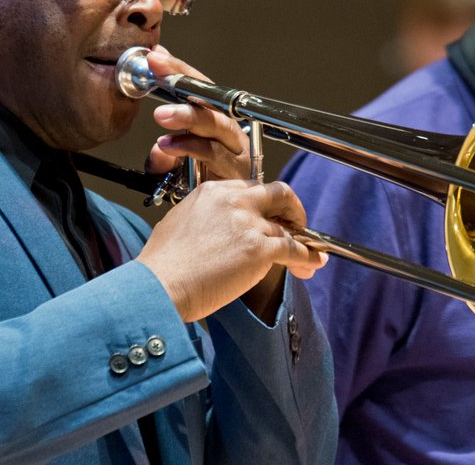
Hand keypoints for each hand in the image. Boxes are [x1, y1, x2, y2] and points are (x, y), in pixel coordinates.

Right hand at [135, 179, 326, 322]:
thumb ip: (205, 217)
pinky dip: (308, 257)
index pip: (250, 189)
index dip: (264, 204)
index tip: (269, 215)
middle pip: (277, 193)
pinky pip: (294, 249)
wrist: (159, 285)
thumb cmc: (162, 265)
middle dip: (291, 207)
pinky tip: (314, 262)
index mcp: (213, 192)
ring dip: (301, 240)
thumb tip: (218, 228)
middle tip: (295, 222)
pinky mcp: (259, 249)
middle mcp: (233, 201)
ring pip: (287, 226)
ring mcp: (248, 223)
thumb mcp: (179, 222)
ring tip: (307, 254)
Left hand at [144, 46, 250, 179]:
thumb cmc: (205, 187)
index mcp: (216, 120)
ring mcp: (237, 149)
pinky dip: (189, 148)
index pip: (198, 86)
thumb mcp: (176, 166)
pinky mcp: (238, 170)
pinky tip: (166, 146)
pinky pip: (214, 154)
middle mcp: (230, 130)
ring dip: (188, 116)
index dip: (178, 69)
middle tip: (158, 74)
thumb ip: (165, 154)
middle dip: (185, 83)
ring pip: (216, 123)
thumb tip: (158, 149)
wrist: (229, 222)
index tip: (155, 57)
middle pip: (212, 98)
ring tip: (162, 115)